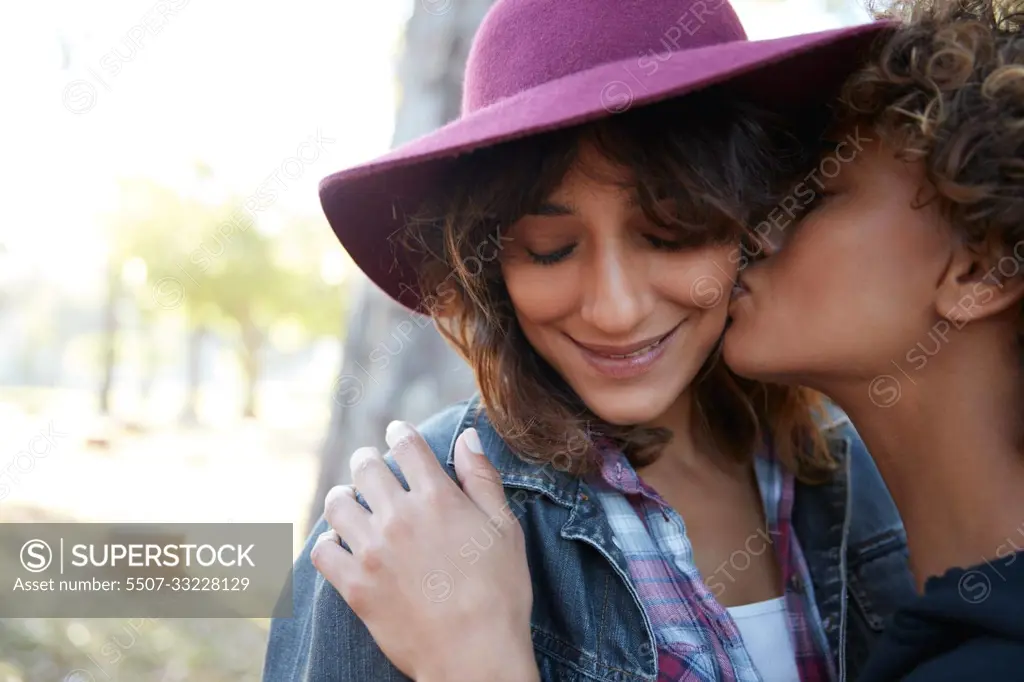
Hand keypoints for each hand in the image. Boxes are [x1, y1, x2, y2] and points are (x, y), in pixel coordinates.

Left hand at [311, 422, 539, 681]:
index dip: (400, 433)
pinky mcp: (355, 585)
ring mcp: (373, 551)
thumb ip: (482, 479)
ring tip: (350, 501)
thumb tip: (466, 436)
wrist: (475, 656)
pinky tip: (340, 545)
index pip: (406, 444)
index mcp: (437, 498)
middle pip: (366, 466)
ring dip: (343, 496)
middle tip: (372, 468)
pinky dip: (328, 543)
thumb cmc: (500, 593)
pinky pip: (322, 550)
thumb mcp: (505, 528)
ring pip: (337, 503)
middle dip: (369, 461)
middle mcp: (399, 517)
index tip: (398, 435)